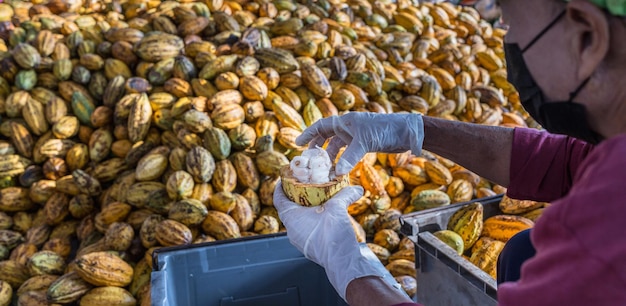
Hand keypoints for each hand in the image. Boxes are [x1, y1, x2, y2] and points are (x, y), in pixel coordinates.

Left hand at [274, 182, 403, 299]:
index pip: (278, 198)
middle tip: (305, 184)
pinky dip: (312, 219)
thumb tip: (356, 189)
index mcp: (291, 218)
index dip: (280, 186)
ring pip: (298, 219)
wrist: (343, 262)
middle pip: (289, 208)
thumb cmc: (333, 237)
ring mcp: (300, 240)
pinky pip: (307, 228)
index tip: (285, 177)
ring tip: (318, 199)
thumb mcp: (338, 208)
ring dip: (306, 209)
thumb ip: (345, 195)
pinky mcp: (310, 247)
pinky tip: (325, 215)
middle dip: (296, 196)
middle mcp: (292, 230)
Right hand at [295, 112, 423, 174]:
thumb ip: (350, 157)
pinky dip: (342, 161)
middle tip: (309, 161)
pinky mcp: (363, 144)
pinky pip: (347, 153)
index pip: (321, 126)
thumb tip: (336, 173)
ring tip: (323, 170)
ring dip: (330, 157)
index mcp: (345, 121)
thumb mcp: (365, 142)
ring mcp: (355, 136)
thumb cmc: (385, 129)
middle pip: (326, 137)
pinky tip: (338, 171)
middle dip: (317, 148)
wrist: (406, 132)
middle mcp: (348, 127)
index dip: (308, 134)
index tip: (297, 144)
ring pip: (337, 147)